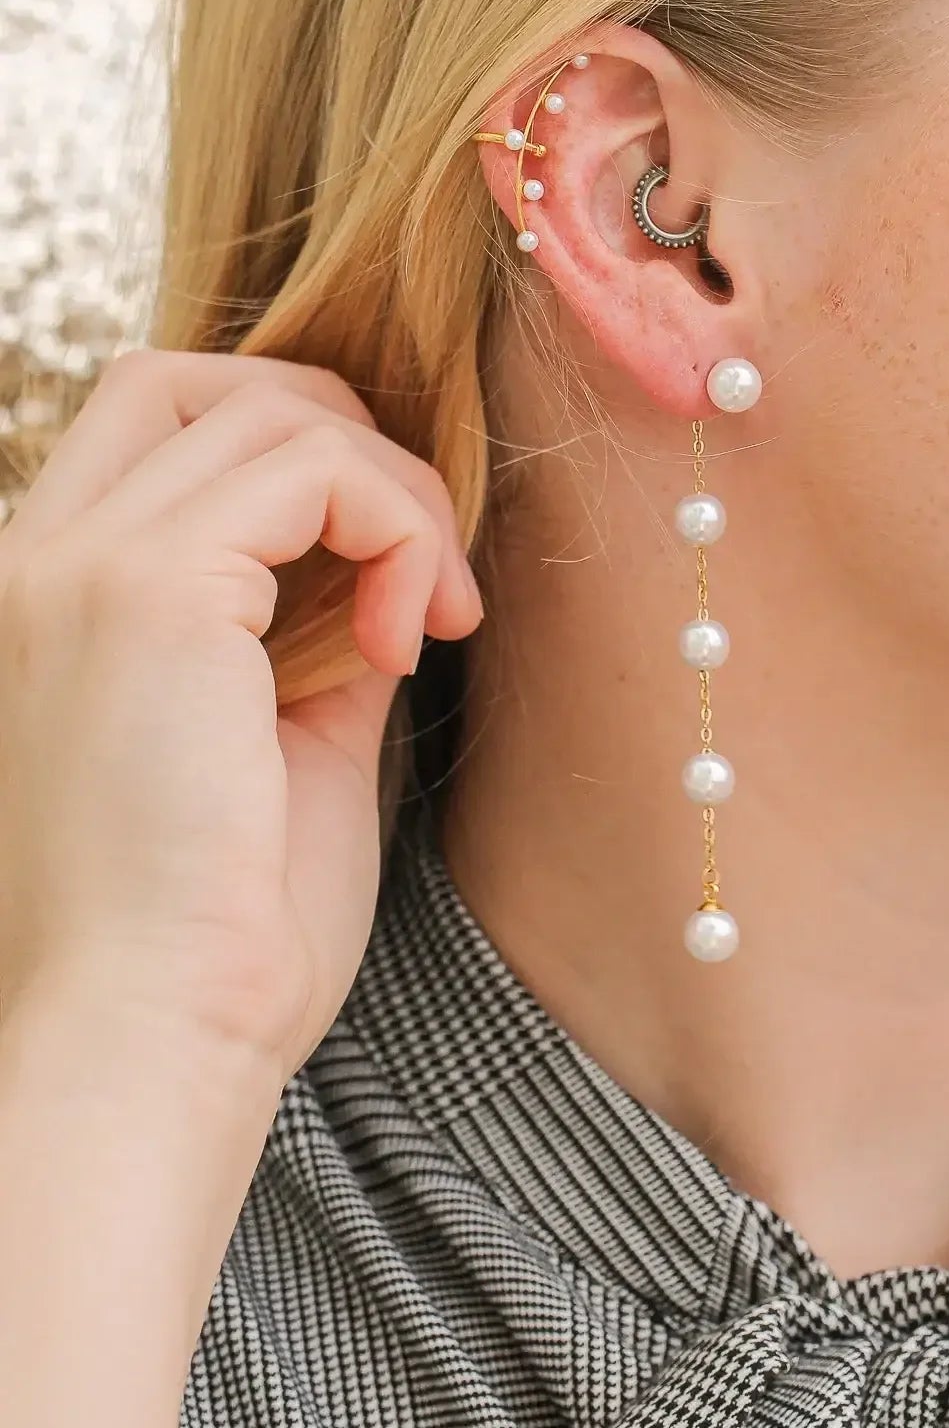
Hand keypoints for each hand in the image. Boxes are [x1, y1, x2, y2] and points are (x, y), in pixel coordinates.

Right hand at [0, 349, 482, 1086]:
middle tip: (419, 566)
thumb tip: (394, 560)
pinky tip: (419, 637)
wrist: (150, 1045)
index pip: (158, 427)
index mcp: (53, 599)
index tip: (389, 589)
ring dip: (394, 496)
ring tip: (431, 620)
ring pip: (274, 413)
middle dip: (339, 441)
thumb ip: (317, 629)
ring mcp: (77, 564)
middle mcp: (38, 560)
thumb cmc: (218, 933)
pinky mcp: (144, 590)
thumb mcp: (280, 740)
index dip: (294, 460)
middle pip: (199, 383)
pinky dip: (398, 524)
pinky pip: (311, 468)